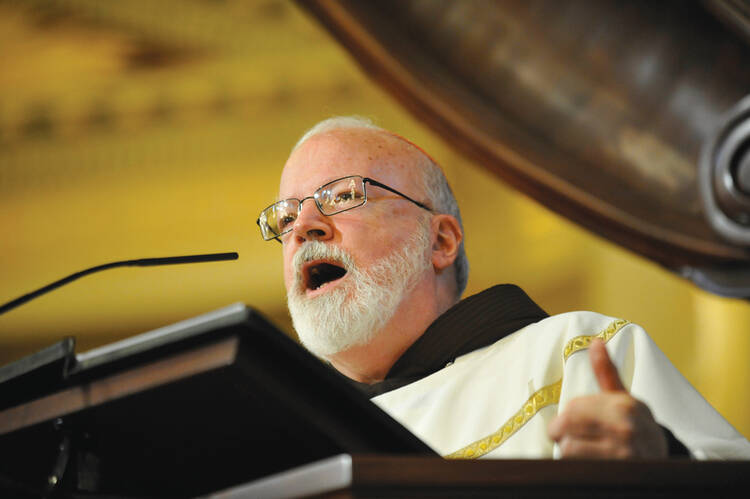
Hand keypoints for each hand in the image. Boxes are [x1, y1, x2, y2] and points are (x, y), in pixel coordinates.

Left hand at [547, 339, 666, 458]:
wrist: (666, 463)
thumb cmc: (637, 426)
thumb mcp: (624, 397)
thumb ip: (606, 371)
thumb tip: (595, 341)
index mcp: (622, 405)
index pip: (573, 406)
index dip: (566, 415)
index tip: (571, 422)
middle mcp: (624, 427)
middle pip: (567, 425)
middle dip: (560, 433)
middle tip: (565, 438)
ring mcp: (623, 452)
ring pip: (569, 448)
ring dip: (568, 452)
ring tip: (580, 452)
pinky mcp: (618, 473)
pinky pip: (579, 468)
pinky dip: (576, 467)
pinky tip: (587, 466)